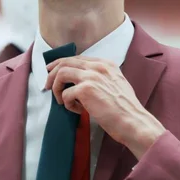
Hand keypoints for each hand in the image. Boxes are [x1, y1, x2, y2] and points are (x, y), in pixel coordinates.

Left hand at [45, 56, 164, 158]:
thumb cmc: (124, 109)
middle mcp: (98, 66)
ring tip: (62, 102)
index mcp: (106, 64)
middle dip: (51, 74)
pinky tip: (79, 111)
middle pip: (65, 62)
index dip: (60, 64)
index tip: (50, 72)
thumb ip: (100, 79)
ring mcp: (92, 76)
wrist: (133, 121)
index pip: (76, 58)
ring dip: (56, 88)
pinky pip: (65, 94)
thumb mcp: (115, 85)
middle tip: (46, 86)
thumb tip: (78, 82)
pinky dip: (68, 104)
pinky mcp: (85, 89)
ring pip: (61, 73)